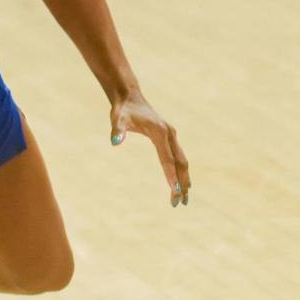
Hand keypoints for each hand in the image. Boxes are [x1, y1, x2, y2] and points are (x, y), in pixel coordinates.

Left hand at [110, 91, 190, 206]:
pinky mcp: (170, 138)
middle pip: (180, 162)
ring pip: (182, 161)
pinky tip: (182, 183)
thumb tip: (115, 142)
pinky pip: (179, 157)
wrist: (130, 97)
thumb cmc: (123, 111)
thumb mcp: (117, 119)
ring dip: (184, 179)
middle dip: (181, 183)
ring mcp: (172, 136)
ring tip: (184, 198)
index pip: (167, 159)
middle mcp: (170, 134)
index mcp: (160, 132)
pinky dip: (182, 172)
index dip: (171, 175)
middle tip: (180, 202)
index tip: (174, 191)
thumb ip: (117, 131)